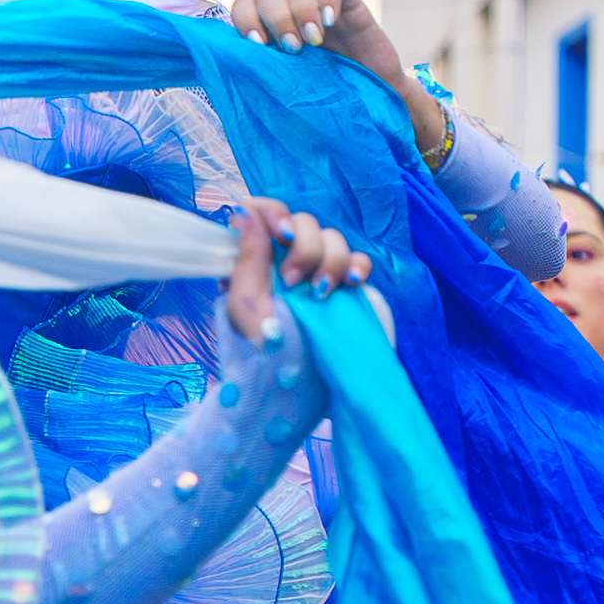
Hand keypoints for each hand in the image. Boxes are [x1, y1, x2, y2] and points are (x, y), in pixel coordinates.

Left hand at [225, 200, 368, 342]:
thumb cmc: (266, 355)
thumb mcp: (245, 309)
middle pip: (303, 222)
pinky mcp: (345, 288)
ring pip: (332, 238)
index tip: (281, 234)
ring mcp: (316, 274)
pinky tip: (352, 283)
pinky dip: (358, 265)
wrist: (302, 391)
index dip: (273, 212)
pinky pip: (358, 260)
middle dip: (303, 247)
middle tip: (293, 282)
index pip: (262, 212)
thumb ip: (245, 259)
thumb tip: (245, 213)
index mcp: (254, 262)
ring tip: (320, 293)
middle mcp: (285, 262)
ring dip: (329, 260)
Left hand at [229, 0, 447, 155]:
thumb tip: (232, 71)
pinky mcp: (350, 5)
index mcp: (269, 32)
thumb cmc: (324, 101)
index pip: (244, 6)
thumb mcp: (286, 90)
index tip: (258, 46)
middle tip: (291, 48)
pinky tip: (330, 22)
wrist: (371, 107)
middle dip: (275, 17)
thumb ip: (262, 75)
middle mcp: (291, 14)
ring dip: (301, 8)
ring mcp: (319, 7)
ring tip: (314, 41)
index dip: (245, 19)